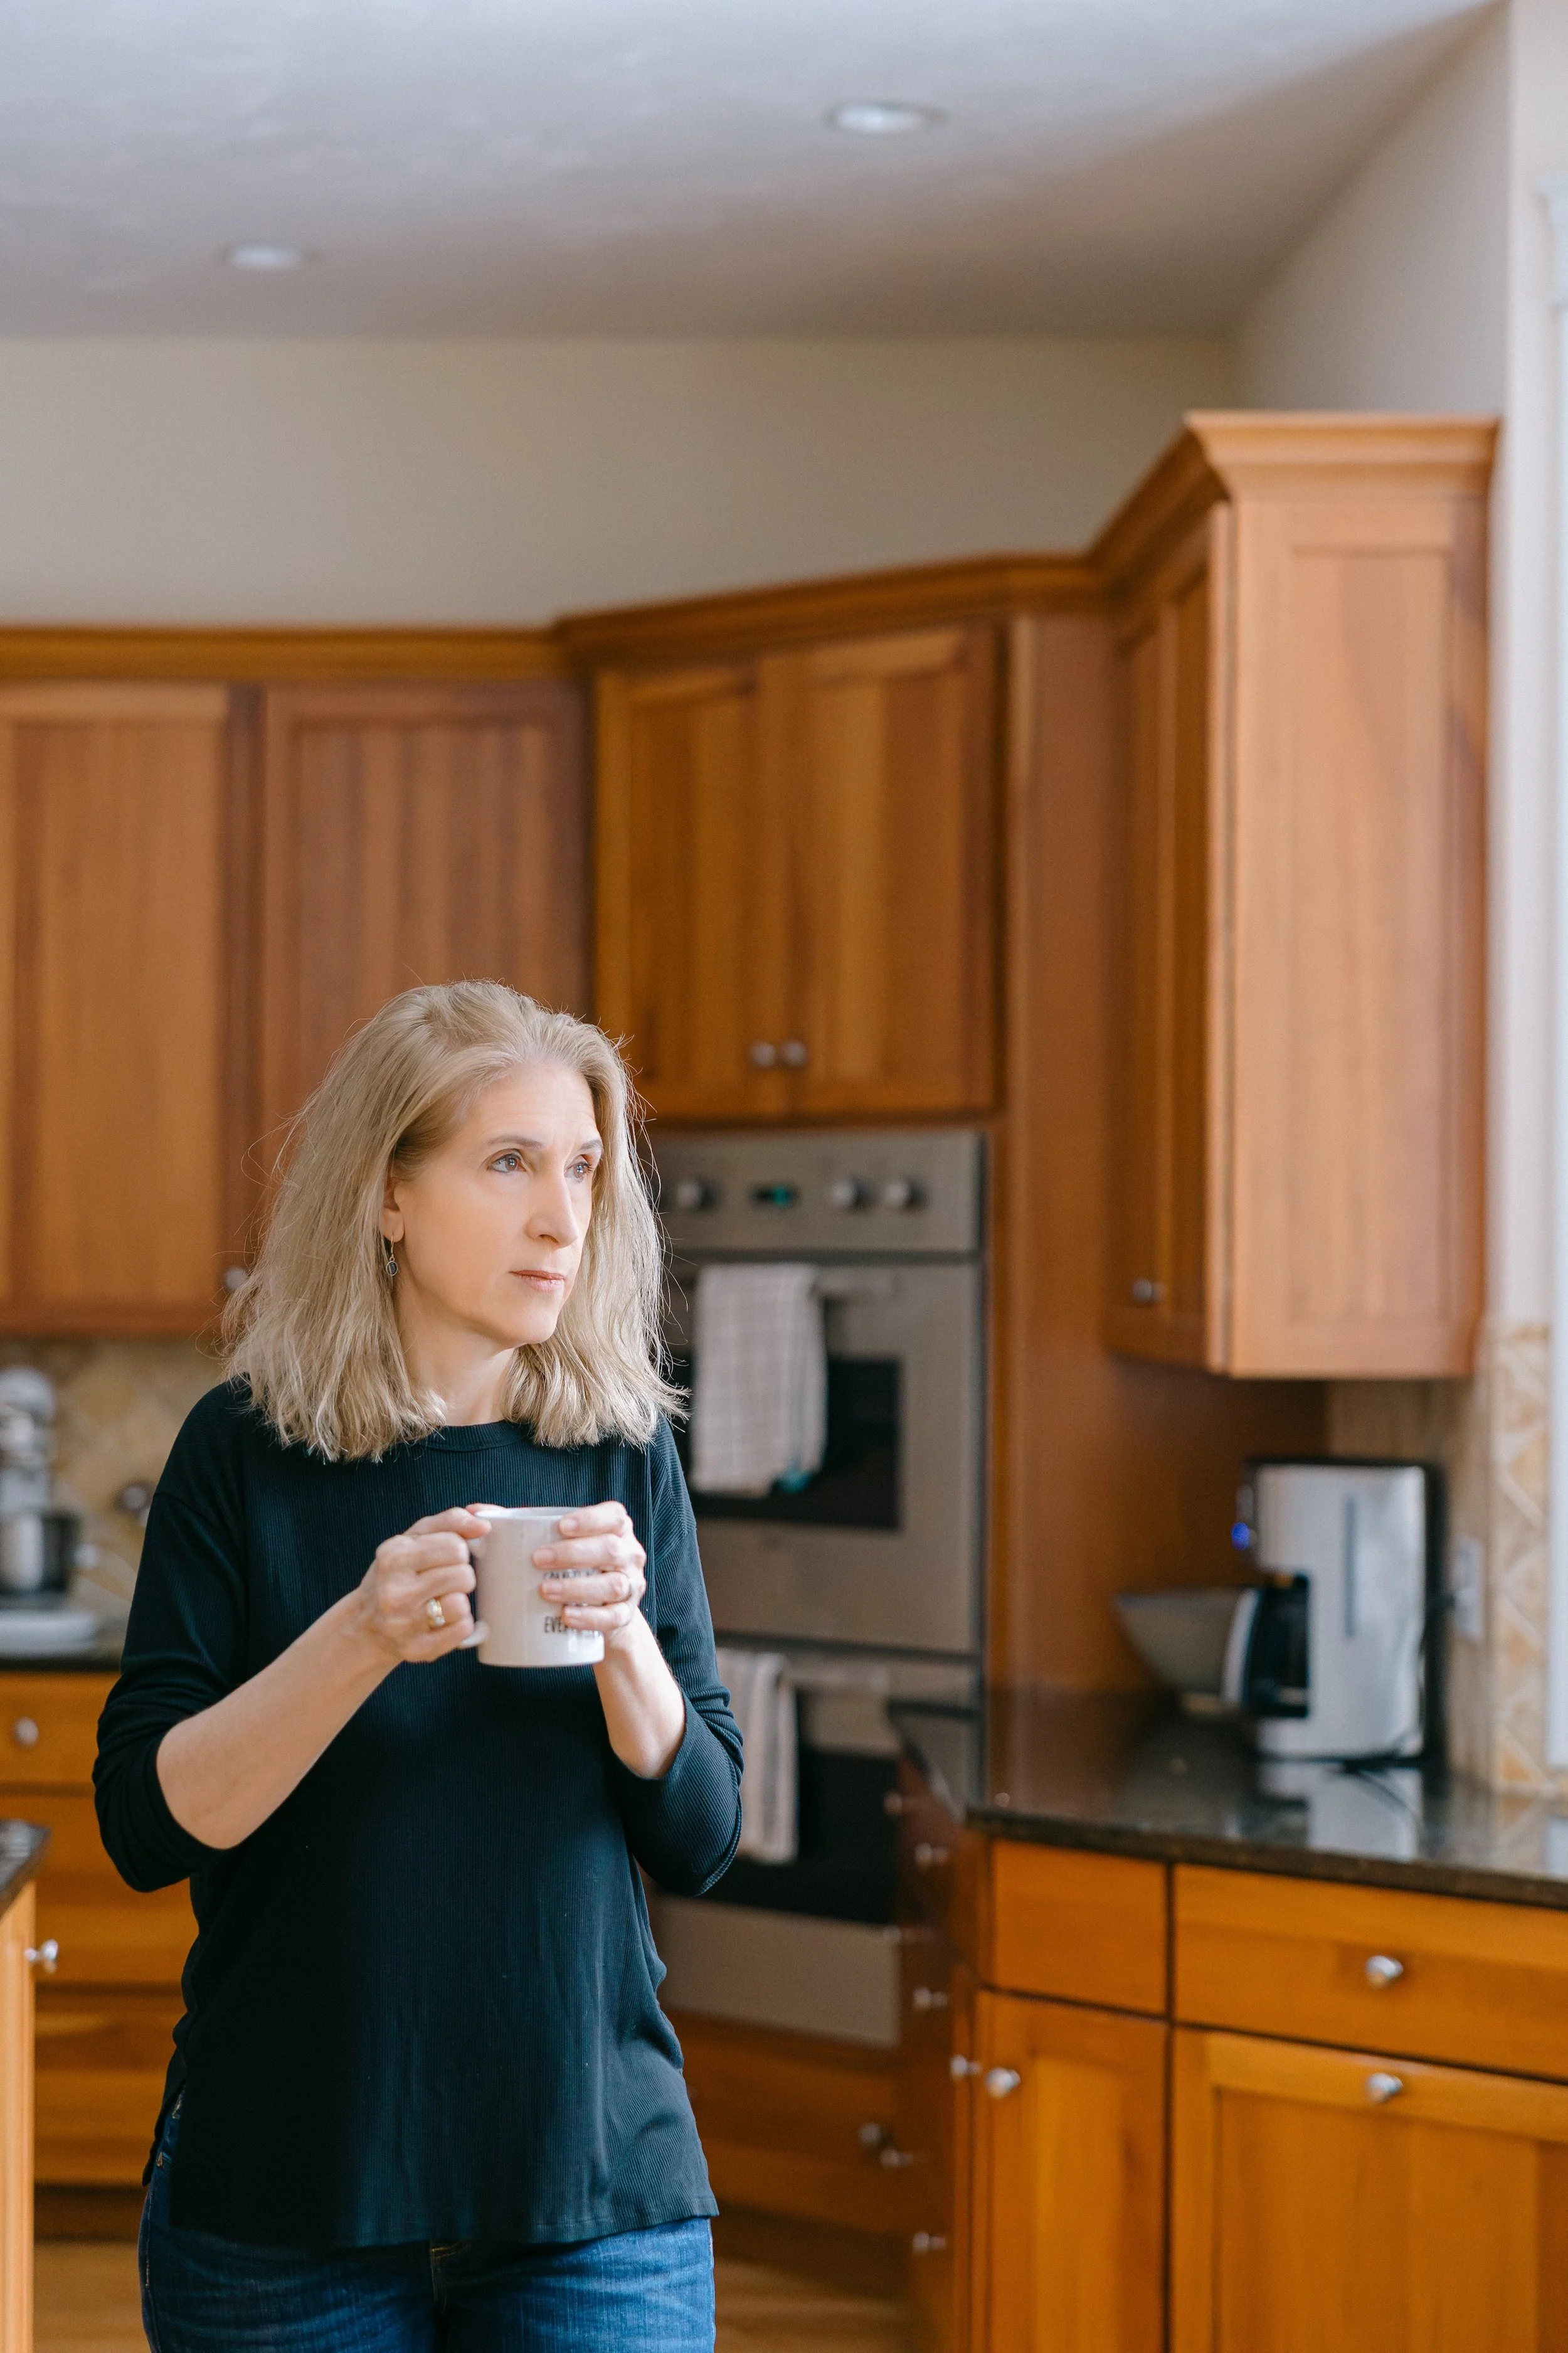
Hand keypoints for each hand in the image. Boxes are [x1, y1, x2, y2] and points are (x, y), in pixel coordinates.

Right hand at [354, 1507, 482, 1664]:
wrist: (366, 1623)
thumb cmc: (397, 1574)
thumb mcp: (414, 1539)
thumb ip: (449, 1522)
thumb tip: (483, 1523)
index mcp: (394, 1557)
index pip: (455, 1546)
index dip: (459, 1550)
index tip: (448, 1557)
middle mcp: (394, 1591)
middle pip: (463, 1575)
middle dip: (461, 1575)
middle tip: (445, 1580)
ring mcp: (403, 1624)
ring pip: (462, 1604)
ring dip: (460, 1600)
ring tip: (443, 1599)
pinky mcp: (416, 1649)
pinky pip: (461, 1631)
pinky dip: (460, 1624)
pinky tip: (444, 1620)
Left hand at [530, 1502, 647, 1651]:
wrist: (601, 1612)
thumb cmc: (573, 1566)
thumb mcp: (557, 1541)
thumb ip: (518, 1524)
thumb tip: (474, 1511)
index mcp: (616, 1529)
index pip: (613, 1517)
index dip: (590, 1520)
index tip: (560, 1526)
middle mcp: (630, 1554)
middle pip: (610, 1549)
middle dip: (573, 1554)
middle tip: (538, 1559)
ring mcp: (631, 1586)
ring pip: (613, 1585)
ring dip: (577, 1587)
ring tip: (545, 1591)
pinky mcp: (625, 1616)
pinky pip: (613, 1617)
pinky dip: (590, 1618)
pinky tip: (567, 1617)